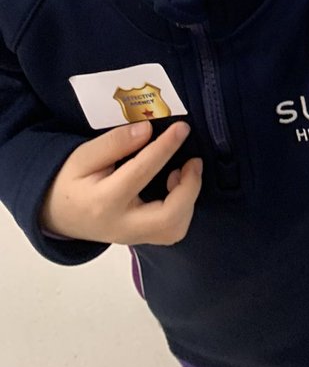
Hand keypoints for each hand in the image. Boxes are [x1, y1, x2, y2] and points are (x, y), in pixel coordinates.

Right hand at [40, 121, 201, 245]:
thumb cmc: (70, 180)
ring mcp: (132, 237)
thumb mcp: (83, 156)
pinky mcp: (141, 238)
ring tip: (181, 172)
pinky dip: (182, 208)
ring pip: (173, 229)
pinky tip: (174, 187)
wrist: (56, 213)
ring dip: (187, 200)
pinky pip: (170, 229)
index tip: (182, 128)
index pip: (142, 172)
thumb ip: (114, 143)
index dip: (166, 146)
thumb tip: (147, 129)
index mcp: (104, 201)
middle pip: (168, 219)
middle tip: (193, 161)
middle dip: (189, 188)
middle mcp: (121, 225)